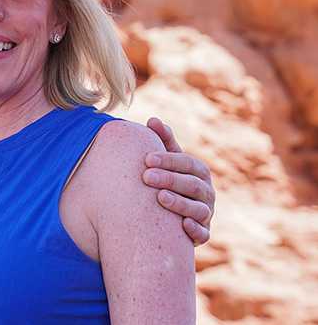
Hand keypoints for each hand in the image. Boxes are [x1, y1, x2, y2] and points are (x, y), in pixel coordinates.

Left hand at [143, 117, 214, 245]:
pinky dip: (196, 230)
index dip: (169, 161)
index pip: (188, 163)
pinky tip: (183, 225)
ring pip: (199, 209)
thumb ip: (162, 141)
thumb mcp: (166, 160)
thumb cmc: (165, 180)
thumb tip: (153, 120)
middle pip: (192, 185)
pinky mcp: (202, 233)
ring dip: (180, 204)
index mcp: (199, 172)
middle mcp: (207, 192)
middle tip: (146, 177)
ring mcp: (206, 214)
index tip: (147, 159)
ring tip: (160, 198)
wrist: (166, 214)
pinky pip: (203, 234)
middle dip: (170, 180)